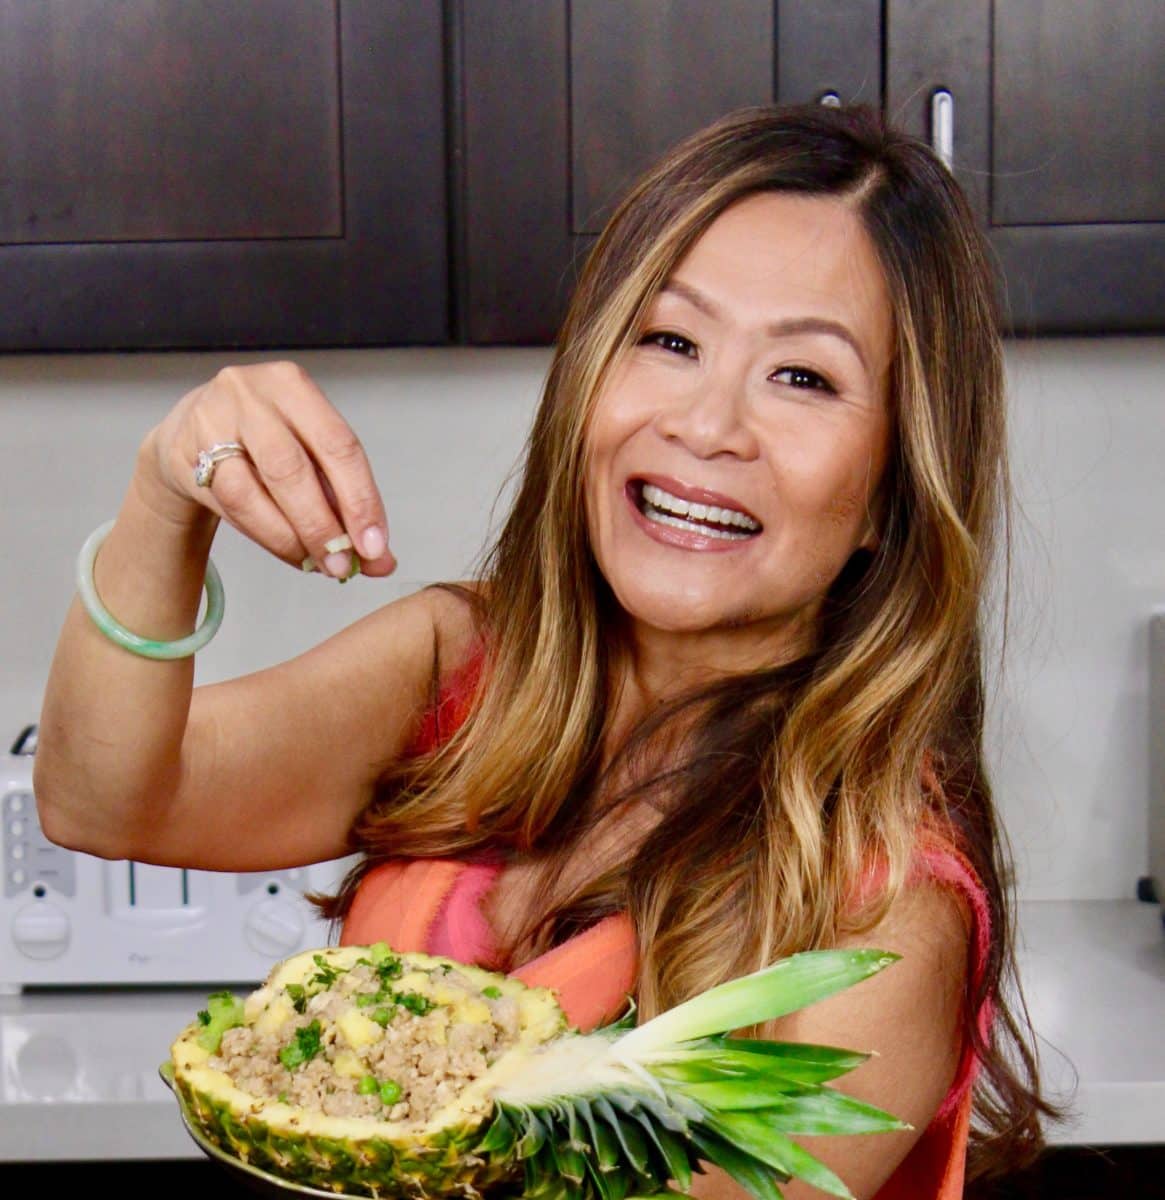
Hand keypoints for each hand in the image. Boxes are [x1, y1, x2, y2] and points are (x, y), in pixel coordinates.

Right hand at [143, 361, 395, 578]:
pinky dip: (267, 536)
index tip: (375, 547)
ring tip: (318, 565)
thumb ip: (347, 505)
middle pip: (294, 469)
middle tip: (344, 566)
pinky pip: (230, 505)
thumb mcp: (311, 458)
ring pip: (256, 492)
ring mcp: (211, 421)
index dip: (361, 500)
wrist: (187, 435)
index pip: (339, 445)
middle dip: (325, 526)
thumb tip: (381, 562)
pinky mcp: (184, 454)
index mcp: (293, 385)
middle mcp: (250, 394)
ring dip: (293, 538)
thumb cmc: (264, 444)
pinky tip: (289, 552)